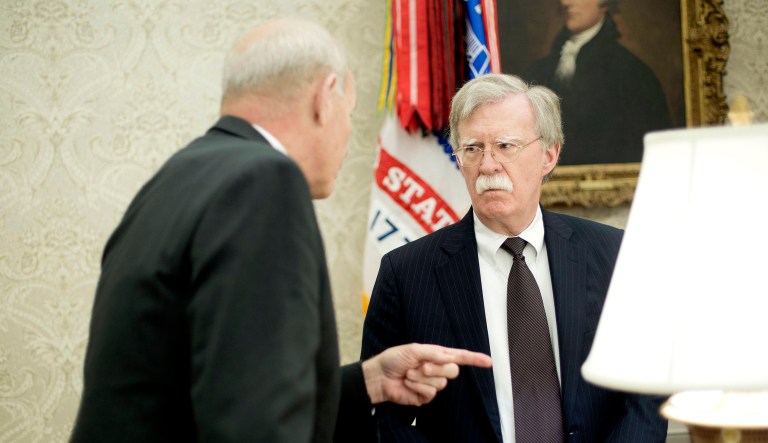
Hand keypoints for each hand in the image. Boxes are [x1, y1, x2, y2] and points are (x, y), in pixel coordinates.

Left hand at [361, 343, 491, 405]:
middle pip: (453, 370)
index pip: (460, 356)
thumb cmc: (394, 359)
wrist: (379, 377)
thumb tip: (450, 357)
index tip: (489, 362)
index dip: (475, 359)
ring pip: (441, 383)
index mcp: (436, 355)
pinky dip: (418, 387)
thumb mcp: (414, 349)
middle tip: (420, 366)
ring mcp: (432, 383)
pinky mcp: (425, 396)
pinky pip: (430, 393)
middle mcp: (437, 368)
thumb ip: (434, 353)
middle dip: (436, 368)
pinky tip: (408, 384)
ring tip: (409, 374)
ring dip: (422, 378)